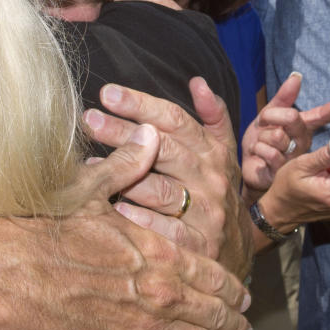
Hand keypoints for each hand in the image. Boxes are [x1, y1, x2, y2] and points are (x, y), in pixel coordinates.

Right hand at [25, 123, 251, 329]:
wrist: (13, 278)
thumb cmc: (48, 232)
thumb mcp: (90, 189)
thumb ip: (128, 165)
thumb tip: (151, 134)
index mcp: (161, 254)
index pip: (214, 276)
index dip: (233, 289)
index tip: (244, 297)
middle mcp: (163, 296)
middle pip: (215, 315)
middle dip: (234, 326)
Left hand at [83, 78, 250, 278]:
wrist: (240, 247)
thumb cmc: (218, 190)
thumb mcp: (223, 152)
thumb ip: (213, 117)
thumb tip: (197, 82)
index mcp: (212, 150)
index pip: (175, 120)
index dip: (142, 105)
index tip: (108, 93)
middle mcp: (210, 177)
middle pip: (164, 149)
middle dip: (123, 133)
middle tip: (89, 120)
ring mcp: (207, 212)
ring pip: (162, 190)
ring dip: (126, 176)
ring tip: (90, 165)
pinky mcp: (200, 245)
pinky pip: (168, 230)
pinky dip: (142, 219)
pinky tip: (115, 209)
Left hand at [240, 72, 329, 199]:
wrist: (247, 162)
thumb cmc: (261, 137)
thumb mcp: (268, 115)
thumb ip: (283, 97)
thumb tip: (297, 75)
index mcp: (301, 126)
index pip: (320, 115)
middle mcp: (302, 142)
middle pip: (292, 118)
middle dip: (272, 115)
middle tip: (263, 122)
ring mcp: (294, 158)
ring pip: (277, 136)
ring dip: (262, 137)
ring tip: (261, 143)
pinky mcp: (283, 171)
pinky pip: (269, 153)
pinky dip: (258, 149)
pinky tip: (259, 155)